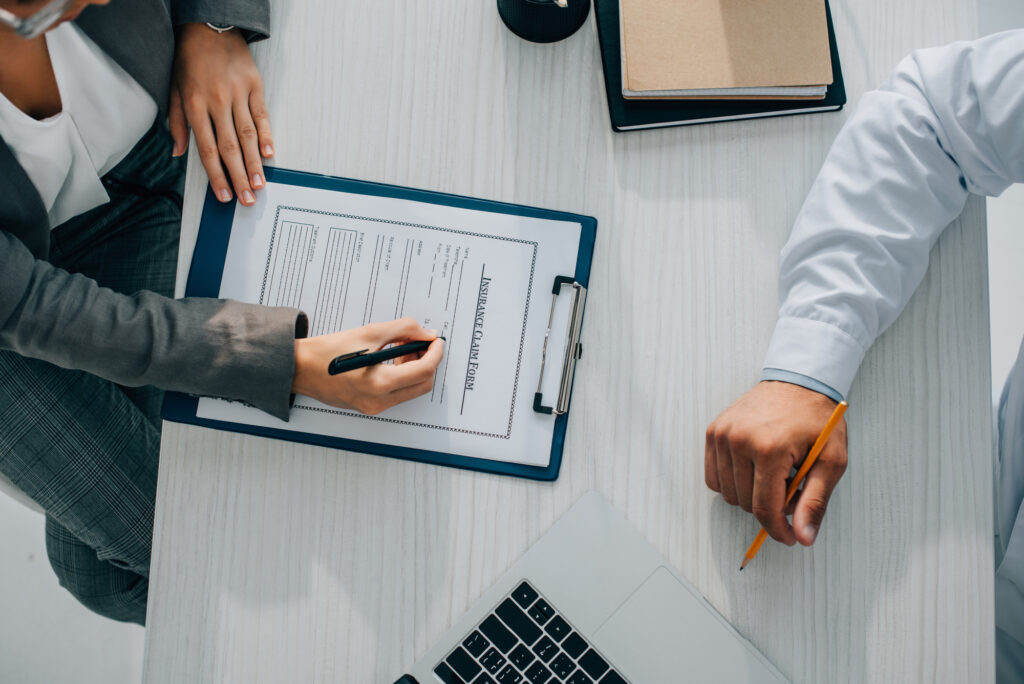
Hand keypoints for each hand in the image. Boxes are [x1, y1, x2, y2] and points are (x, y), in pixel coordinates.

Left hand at [169, 23, 273, 206]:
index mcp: (195, 104)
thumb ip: (177, 122)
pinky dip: (267, 135)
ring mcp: (237, 93)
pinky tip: (269, 154)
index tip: (224, 195)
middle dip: (238, 177)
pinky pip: (262, 115)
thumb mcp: (174, 88)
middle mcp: (216, 101)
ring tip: (259, 184)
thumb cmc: (189, 58)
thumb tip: (179, 152)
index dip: (216, 175)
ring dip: (254, 163)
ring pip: (248, 135)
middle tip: (247, 199)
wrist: (209, 25)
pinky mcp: (254, 85)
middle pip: (230, 147)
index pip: (207, 148)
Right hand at [292, 318, 444, 413]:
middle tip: (420, 344)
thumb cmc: (328, 351)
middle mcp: (379, 400)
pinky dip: (401, 377)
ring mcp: (374, 407)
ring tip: (401, 350)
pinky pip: (397, 394)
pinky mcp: (369, 407)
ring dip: (414, 369)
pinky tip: (390, 361)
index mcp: (380, 383)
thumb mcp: (369, 332)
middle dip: (427, 362)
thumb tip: (426, 334)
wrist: (300, 368)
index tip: (436, 340)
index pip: (424, 370)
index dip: (436, 352)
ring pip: (411, 390)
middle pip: (423, 384)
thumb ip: (403, 330)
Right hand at [704, 381, 847, 545]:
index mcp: (770, 449)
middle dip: (770, 508)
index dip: (778, 530)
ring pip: (728, 494)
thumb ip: (815, 502)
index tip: (790, 537)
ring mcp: (722, 435)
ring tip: (773, 476)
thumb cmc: (816, 421)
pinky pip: (713, 478)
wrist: (797, 382)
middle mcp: (739, 440)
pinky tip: (752, 471)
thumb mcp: (830, 461)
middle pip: (746, 504)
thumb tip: (803, 537)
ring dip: (750, 495)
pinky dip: (732, 483)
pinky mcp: (713, 432)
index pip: (765, 508)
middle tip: (790, 490)